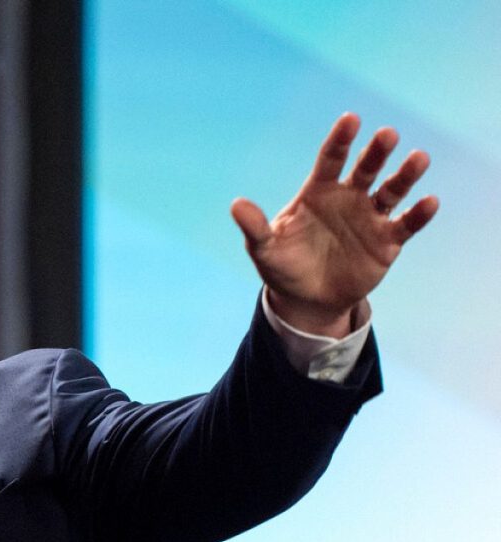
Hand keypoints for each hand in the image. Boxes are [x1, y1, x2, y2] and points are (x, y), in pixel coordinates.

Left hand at [231, 113, 438, 337]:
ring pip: (391, 191)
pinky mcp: (387, 242)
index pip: (330, 160)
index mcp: (318, 192)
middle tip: (387, 135)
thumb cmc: (283, 265)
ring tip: (418, 158)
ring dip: (405, 176)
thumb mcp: (264, 248)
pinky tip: (429, 201)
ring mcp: (370, 218)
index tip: (350, 119)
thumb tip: (235, 205)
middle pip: (365, 169)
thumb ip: (254, 226)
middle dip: (376, 152)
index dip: (340, 140)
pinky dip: (418, 214)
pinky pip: (405, 224)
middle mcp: (348, 198)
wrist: (306, 299)